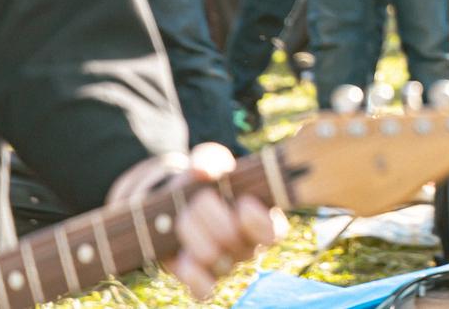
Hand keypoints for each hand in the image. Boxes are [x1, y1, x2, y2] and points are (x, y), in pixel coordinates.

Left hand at [107, 143, 287, 300]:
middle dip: (207, 215)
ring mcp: (228, 266)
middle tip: (197, 200)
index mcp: (263, 218)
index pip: (274, 233)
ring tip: (182, 219)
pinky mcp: (205, 282)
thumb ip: (210, 158)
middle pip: (233, 239)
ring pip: (215, 260)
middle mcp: (249, 246)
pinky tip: (183, 258)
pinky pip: (204, 290)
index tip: (243, 201)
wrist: (174, 207)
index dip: (258, 221)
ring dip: (192, 235)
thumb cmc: (202, 184)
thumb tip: (205, 171)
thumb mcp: (208, 163)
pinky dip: (192, 274)